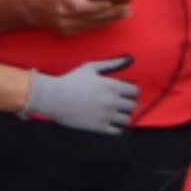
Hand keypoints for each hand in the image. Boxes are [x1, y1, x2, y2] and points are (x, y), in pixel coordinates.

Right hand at [18, 62, 141, 137]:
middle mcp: (112, 101)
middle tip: (121, 103)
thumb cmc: (72, 79)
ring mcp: (106, 115)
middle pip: (133, 106)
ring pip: (127, 119)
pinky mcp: (99, 127)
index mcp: (112, 86)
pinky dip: (117, 128)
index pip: (135, 91)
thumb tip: (128, 59)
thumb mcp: (91, 67)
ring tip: (117, 113)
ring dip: (123, 116)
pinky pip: (117, 131)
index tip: (126, 92)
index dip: (132, 91)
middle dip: (128, 103)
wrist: (55, 97)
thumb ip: (111, 63)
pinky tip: (112, 123)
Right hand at [41, 0, 123, 29]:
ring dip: (110, 19)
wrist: (32, 6)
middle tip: (128, 9)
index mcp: (64, 3)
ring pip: (93, 25)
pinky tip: (112, 17)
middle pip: (94, 18)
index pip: (87, 8)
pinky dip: (101, 23)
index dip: (103, 7)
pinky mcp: (69, 33)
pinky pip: (89, 28)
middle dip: (113, 14)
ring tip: (125, 13)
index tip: (117, 3)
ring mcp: (67, 28)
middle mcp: (66, 18)